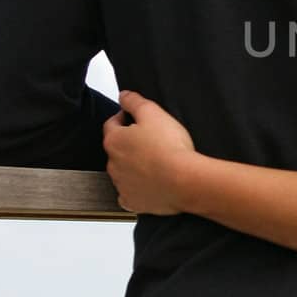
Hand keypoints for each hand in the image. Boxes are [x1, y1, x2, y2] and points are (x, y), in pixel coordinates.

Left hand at [103, 89, 195, 215]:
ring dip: (134, 166)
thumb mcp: (154, 113)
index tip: (137, 119)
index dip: (125, 118)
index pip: (112, 124)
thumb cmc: (170, 148)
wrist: (184, 181)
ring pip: (124, 172)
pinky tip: (152, 184)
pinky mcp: (132, 201)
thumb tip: (124, 95)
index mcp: (115, 140)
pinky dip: (138, 189)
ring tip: (157, 163)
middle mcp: (113, 163)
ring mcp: (121, 184)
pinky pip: (130, 194)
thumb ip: (135, 102)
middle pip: (118, 149)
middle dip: (131, 144)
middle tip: (153, 141)